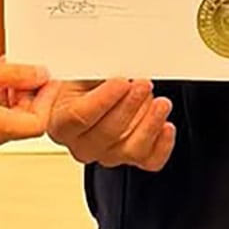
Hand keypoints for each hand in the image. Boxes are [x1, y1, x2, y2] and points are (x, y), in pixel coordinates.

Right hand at [46, 78, 175, 172]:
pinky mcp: (131, 158)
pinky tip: (166, 126)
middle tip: (142, 85)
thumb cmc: (83, 87)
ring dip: (150, 124)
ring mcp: (108, 155)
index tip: (120, 82)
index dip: (103, 100)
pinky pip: (150, 160)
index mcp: (61, 125)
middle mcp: (83, 146)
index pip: (80, 117)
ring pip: (131, 150)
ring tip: (160, 103)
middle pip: (107, 133)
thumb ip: (85, 73)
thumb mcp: (78, 73)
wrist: (91, 99)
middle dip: (130, 106)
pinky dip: (163, 144)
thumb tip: (93, 69)